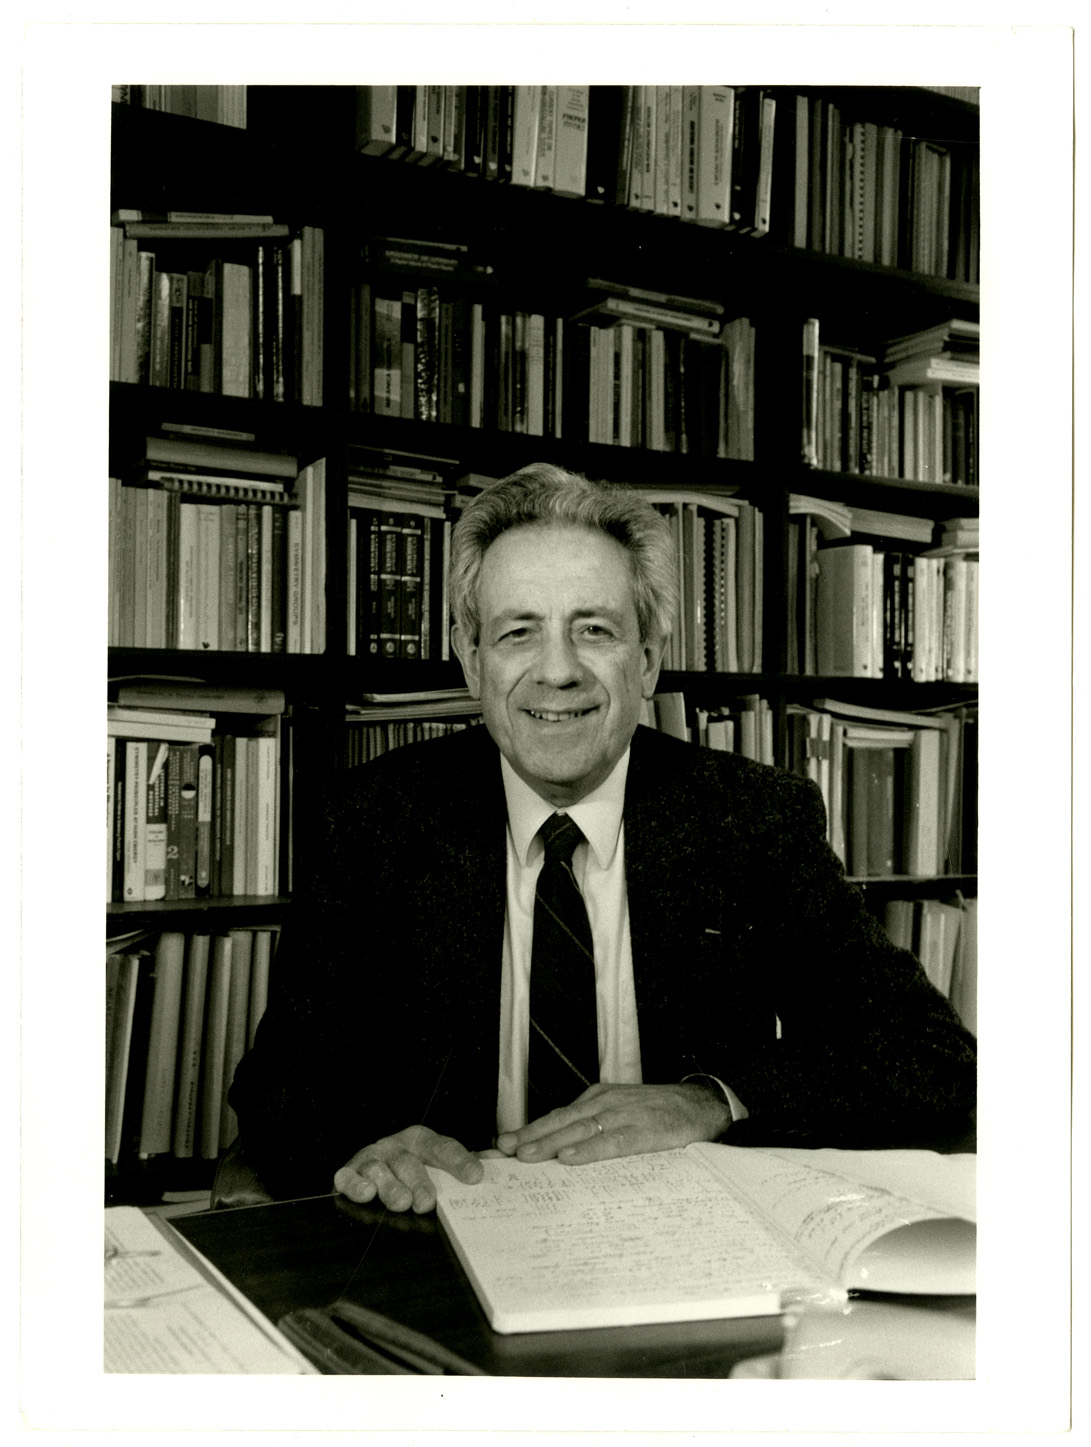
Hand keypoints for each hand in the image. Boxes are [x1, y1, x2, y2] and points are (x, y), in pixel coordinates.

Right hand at [333, 1125, 483, 1212]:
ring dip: (391, 1186)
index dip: (460, 1161)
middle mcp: (399, 1146)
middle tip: (427, 1201)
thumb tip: (504, 1161)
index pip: (445, 1148)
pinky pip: (349, 1175)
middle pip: (410, 1162)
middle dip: (419, 1181)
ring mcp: (374, 1158)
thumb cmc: (419, 1166)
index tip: (475, 1176)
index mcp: (425, 1141)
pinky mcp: (352, 1170)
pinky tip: (365, 1192)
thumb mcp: (442, 1163)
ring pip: (380, 1169)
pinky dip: (355, 1183)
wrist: (381, 1158)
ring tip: (402, 1202)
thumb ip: (470, 1163)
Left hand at [495, 1082, 732, 1166]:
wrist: (700, 1106)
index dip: (529, 1129)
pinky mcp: (644, 1131)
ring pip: (580, 1130)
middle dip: (530, 1135)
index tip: (502, 1145)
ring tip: (526, 1155)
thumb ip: (594, 1127)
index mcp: (598, 1098)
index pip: (557, 1116)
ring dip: (551, 1143)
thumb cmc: (657, 1113)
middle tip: (502, 1150)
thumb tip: (560, 1151)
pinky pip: (611, 1143)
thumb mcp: (620, 1111)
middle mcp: (606, 1103)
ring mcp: (624, 1115)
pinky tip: (570, 1159)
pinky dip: (589, 1151)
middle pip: (561, 1120)